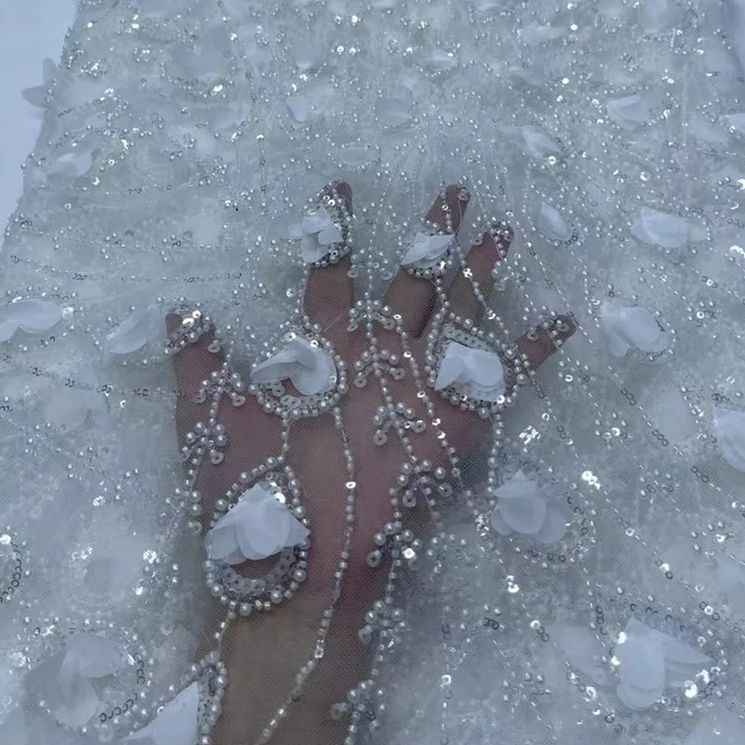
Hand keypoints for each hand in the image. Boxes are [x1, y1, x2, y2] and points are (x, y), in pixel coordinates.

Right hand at [169, 182, 573, 627]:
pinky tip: (566, 320)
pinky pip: (503, 377)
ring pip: (459, 312)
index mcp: (322, 346)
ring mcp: (420, 384)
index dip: (334, 228)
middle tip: (459, 191)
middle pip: (411, 279)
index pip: (327, 270)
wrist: (310, 561)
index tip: (342, 183)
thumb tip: (178, 311)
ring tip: (509, 230)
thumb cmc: (261, 492)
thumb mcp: (215, 423)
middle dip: (433, 235)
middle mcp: (377, 352)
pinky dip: (535, 349)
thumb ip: (201, 366)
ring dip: (484, 271)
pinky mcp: (456, 421)